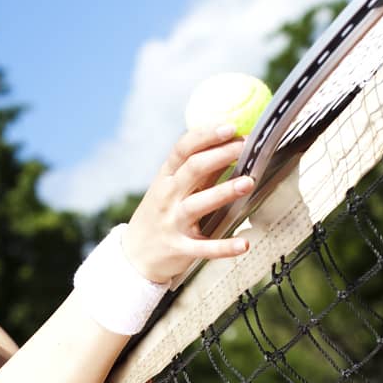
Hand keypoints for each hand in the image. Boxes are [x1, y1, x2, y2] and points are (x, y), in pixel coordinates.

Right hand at [121, 125, 255, 284]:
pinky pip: (204, 248)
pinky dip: (224, 247)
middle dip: (220, 155)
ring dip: (224, 192)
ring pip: (198, 204)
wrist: (134, 256)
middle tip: (245, 147)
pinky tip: (243, 243)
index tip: (230, 127)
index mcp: (166, 178)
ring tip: (248, 182)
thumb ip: (198, 171)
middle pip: (193, 169)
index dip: (206, 136)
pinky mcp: (180, 249)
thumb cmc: (160, 216)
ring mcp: (173, 223)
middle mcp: (168, 197)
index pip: (183, 149)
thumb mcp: (171, 189)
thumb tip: (229, 145)